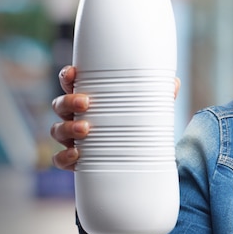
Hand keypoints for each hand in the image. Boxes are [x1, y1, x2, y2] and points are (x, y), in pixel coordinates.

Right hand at [50, 66, 180, 170]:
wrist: (138, 158)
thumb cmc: (138, 124)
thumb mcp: (148, 108)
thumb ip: (159, 95)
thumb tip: (174, 83)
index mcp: (89, 98)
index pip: (70, 83)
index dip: (67, 76)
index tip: (74, 73)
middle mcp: (75, 116)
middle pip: (60, 105)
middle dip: (69, 102)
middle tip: (87, 103)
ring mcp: (73, 138)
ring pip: (57, 130)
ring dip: (67, 128)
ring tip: (85, 129)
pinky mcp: (76, 160)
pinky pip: (60, 159)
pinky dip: (65, 157)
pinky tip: (77, 155)